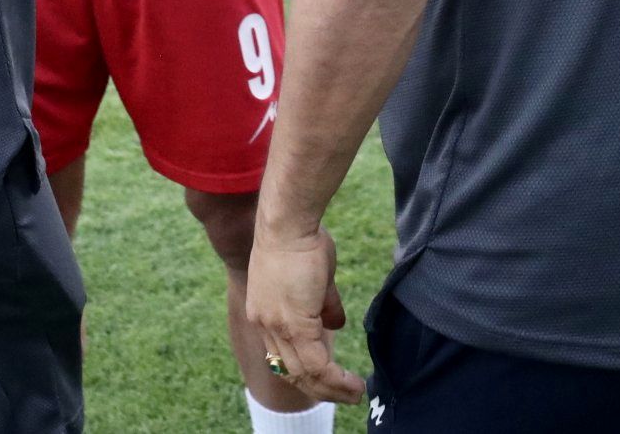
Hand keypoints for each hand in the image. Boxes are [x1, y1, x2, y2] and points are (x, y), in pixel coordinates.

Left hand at [246, 223, 363, 405]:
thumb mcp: (314, 278)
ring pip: (305, 374)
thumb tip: (336, 323)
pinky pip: (318, 364)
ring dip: (332, 389)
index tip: (325, 380)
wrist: (288, 223)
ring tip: (355, 394)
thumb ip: (322, 304)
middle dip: (319, 389)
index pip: (279, 356)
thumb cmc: (301, 239)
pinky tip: (353, 383)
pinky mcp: (296, 323)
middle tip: (345, 396)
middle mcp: (265, 324)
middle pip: (290, 372)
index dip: (303, 373)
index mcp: (263, 313)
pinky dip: (337, 379)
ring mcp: (279, 326)